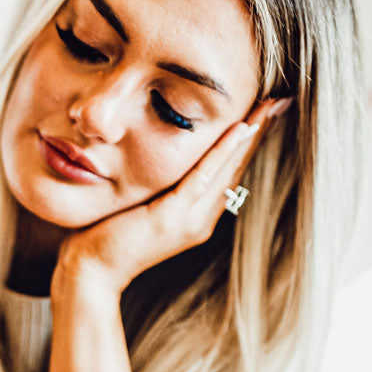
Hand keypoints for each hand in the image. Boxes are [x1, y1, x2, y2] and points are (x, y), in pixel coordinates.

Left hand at [54, 97, 292, 298]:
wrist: (90, 271)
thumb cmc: (106, 235)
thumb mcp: (141, 204)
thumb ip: (160, 185)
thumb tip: (161, 156)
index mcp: (197, 216)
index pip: (229, 172)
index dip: (249, 142)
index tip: (266, 111)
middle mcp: (201, 220)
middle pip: (237, 168)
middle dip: (259, 132)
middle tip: (281, 100)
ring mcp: (190, 221)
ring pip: (227, 170)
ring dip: (250, 136)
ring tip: (270, 106)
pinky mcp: (172, 217)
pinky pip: (203, 177)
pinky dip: (223, 152)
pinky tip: (240, 128)